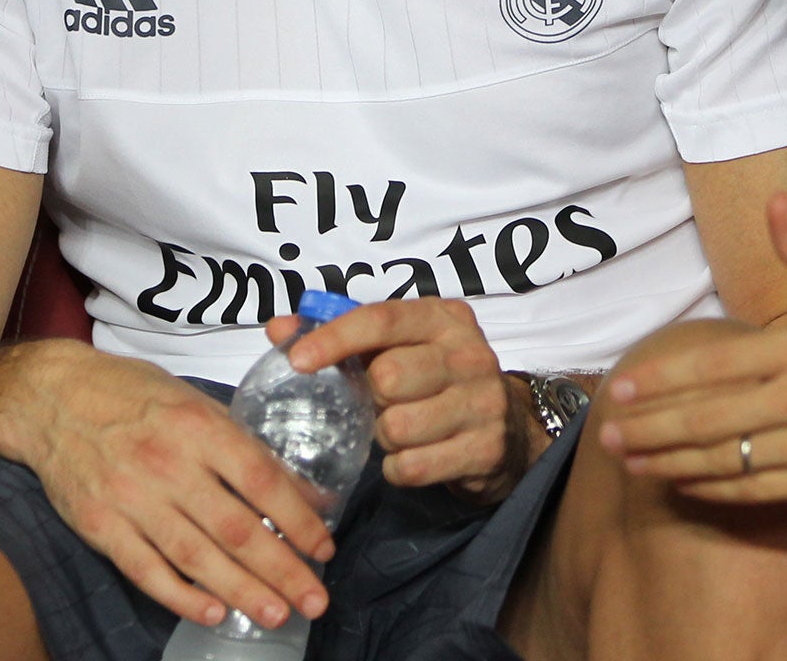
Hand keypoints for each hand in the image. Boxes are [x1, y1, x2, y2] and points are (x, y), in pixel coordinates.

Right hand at [2, 344, 334, 630]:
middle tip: (314, 600)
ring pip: (196, 556)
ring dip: (241, 590)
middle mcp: (167, 463)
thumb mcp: (195, 403)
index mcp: (197, 426)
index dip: (297, 519)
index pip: (260, 479)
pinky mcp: (101, 525)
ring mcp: (131, 498)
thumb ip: (245, 447)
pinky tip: (212, 612)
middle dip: (281, 570)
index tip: (323, 548)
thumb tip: (302, 491)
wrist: (51, 397)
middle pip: (235, 528)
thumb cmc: (132, 395)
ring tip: (277, 614)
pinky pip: (146, 570)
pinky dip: (180, 595)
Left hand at [279, 297, 530, 501]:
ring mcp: (484, 402)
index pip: (379, 319)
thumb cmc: (436, 379)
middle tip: (381, 403)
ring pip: (398, 426)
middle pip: (387, 378)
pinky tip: (414, 456)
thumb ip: (341, 334)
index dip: (334, 339)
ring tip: (401, 430)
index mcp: (443, 318)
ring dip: (385, 437)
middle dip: (371, 398)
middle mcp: (469, 354)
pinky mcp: (487, 448)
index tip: (297, 361)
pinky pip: (413, 466)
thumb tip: (277, 329)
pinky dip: (401, 468)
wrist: (508, 429)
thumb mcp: (398, 346)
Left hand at [596, 194, 786, 503]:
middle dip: (650, 429)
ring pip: (729, 462)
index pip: (714, 367)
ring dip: (672, 463)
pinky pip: (763, 492)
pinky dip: (720, 491)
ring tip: (629, 462)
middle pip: (708, 422)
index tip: (621, 386)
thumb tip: (776, 202)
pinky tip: (687, 486)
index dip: (662, 379)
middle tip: (605, 434)